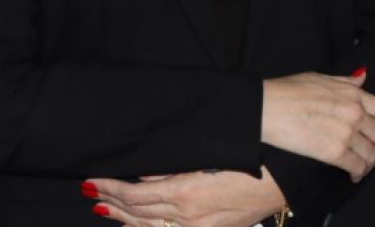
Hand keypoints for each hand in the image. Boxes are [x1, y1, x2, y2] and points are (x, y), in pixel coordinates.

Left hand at [84, 166, 285, 226]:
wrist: (283, 176)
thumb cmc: (248, 156)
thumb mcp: (206, 154)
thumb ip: (171, 165)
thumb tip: (143, 173)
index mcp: (184, 192)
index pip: (134, 193)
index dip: (110, 187)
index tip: (93, 179)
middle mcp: (188, 217)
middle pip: (138, 212)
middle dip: (112, 201)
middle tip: (91, 191)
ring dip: (125, 218)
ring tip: (104, 208)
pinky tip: (137, 226)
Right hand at [261, 69, 374, 182]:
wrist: (267, 107)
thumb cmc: (287, 91)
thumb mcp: (321, 77)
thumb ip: (346, 82)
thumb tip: (362, 77)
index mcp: (354, 94)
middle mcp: (355, 113)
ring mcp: (346, 133)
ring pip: (373, 155)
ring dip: (370, 163)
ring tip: (362, 165)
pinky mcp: (334, 152)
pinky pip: (357, 167)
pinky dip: (358, 174)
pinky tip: (352, 175)